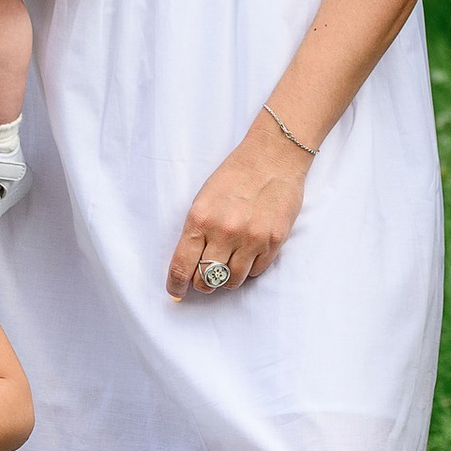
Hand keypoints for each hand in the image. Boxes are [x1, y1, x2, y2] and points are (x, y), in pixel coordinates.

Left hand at [167, 118, 314, 301]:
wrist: (273, 158)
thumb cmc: (234, 176)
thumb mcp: (204, 199)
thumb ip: (196, 231)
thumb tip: (189, 264)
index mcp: (200, 219)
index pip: (182, 266)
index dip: (176, 285)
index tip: (176, 292)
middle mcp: (224, 232)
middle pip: (206, 280)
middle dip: (202, 284)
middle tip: (203, 279)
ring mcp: (251, 239)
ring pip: (232, 281)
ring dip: (226, 280)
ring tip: (227, 267)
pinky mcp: (274, 241)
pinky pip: (256, 272)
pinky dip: (249, 269)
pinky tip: (247, 255)